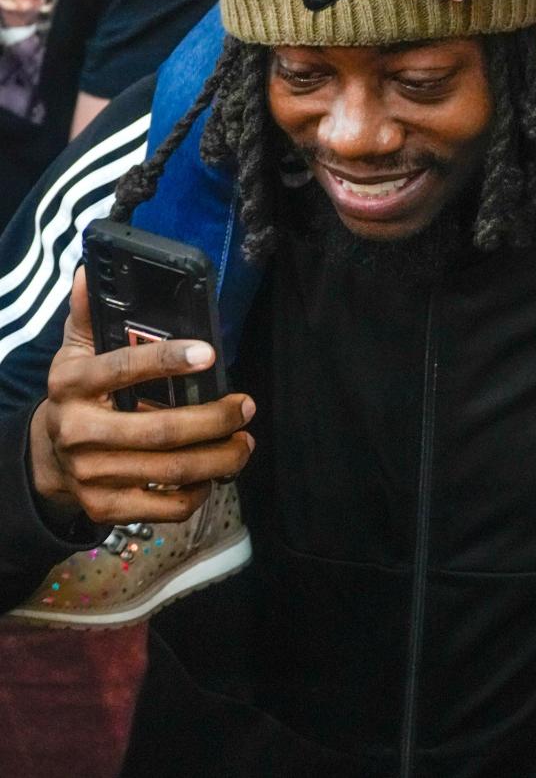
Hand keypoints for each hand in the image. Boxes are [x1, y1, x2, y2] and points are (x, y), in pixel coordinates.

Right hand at [30, 269, 254, 525]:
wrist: (46, 457)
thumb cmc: (77, 393)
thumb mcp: (75, 350)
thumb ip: (87, 313)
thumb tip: (89, 271)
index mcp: (72, 384)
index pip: (123, 368)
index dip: (168, 361)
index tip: (209, 354)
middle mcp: (78, 431)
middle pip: (159, 430)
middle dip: (214, 419)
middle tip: (246, 406)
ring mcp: (90, 475)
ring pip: (170, 470)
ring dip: (219, 457)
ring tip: (245, 441)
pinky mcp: (104, 507)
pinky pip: (163, 507)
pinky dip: (197, 492)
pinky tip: (214, 474)